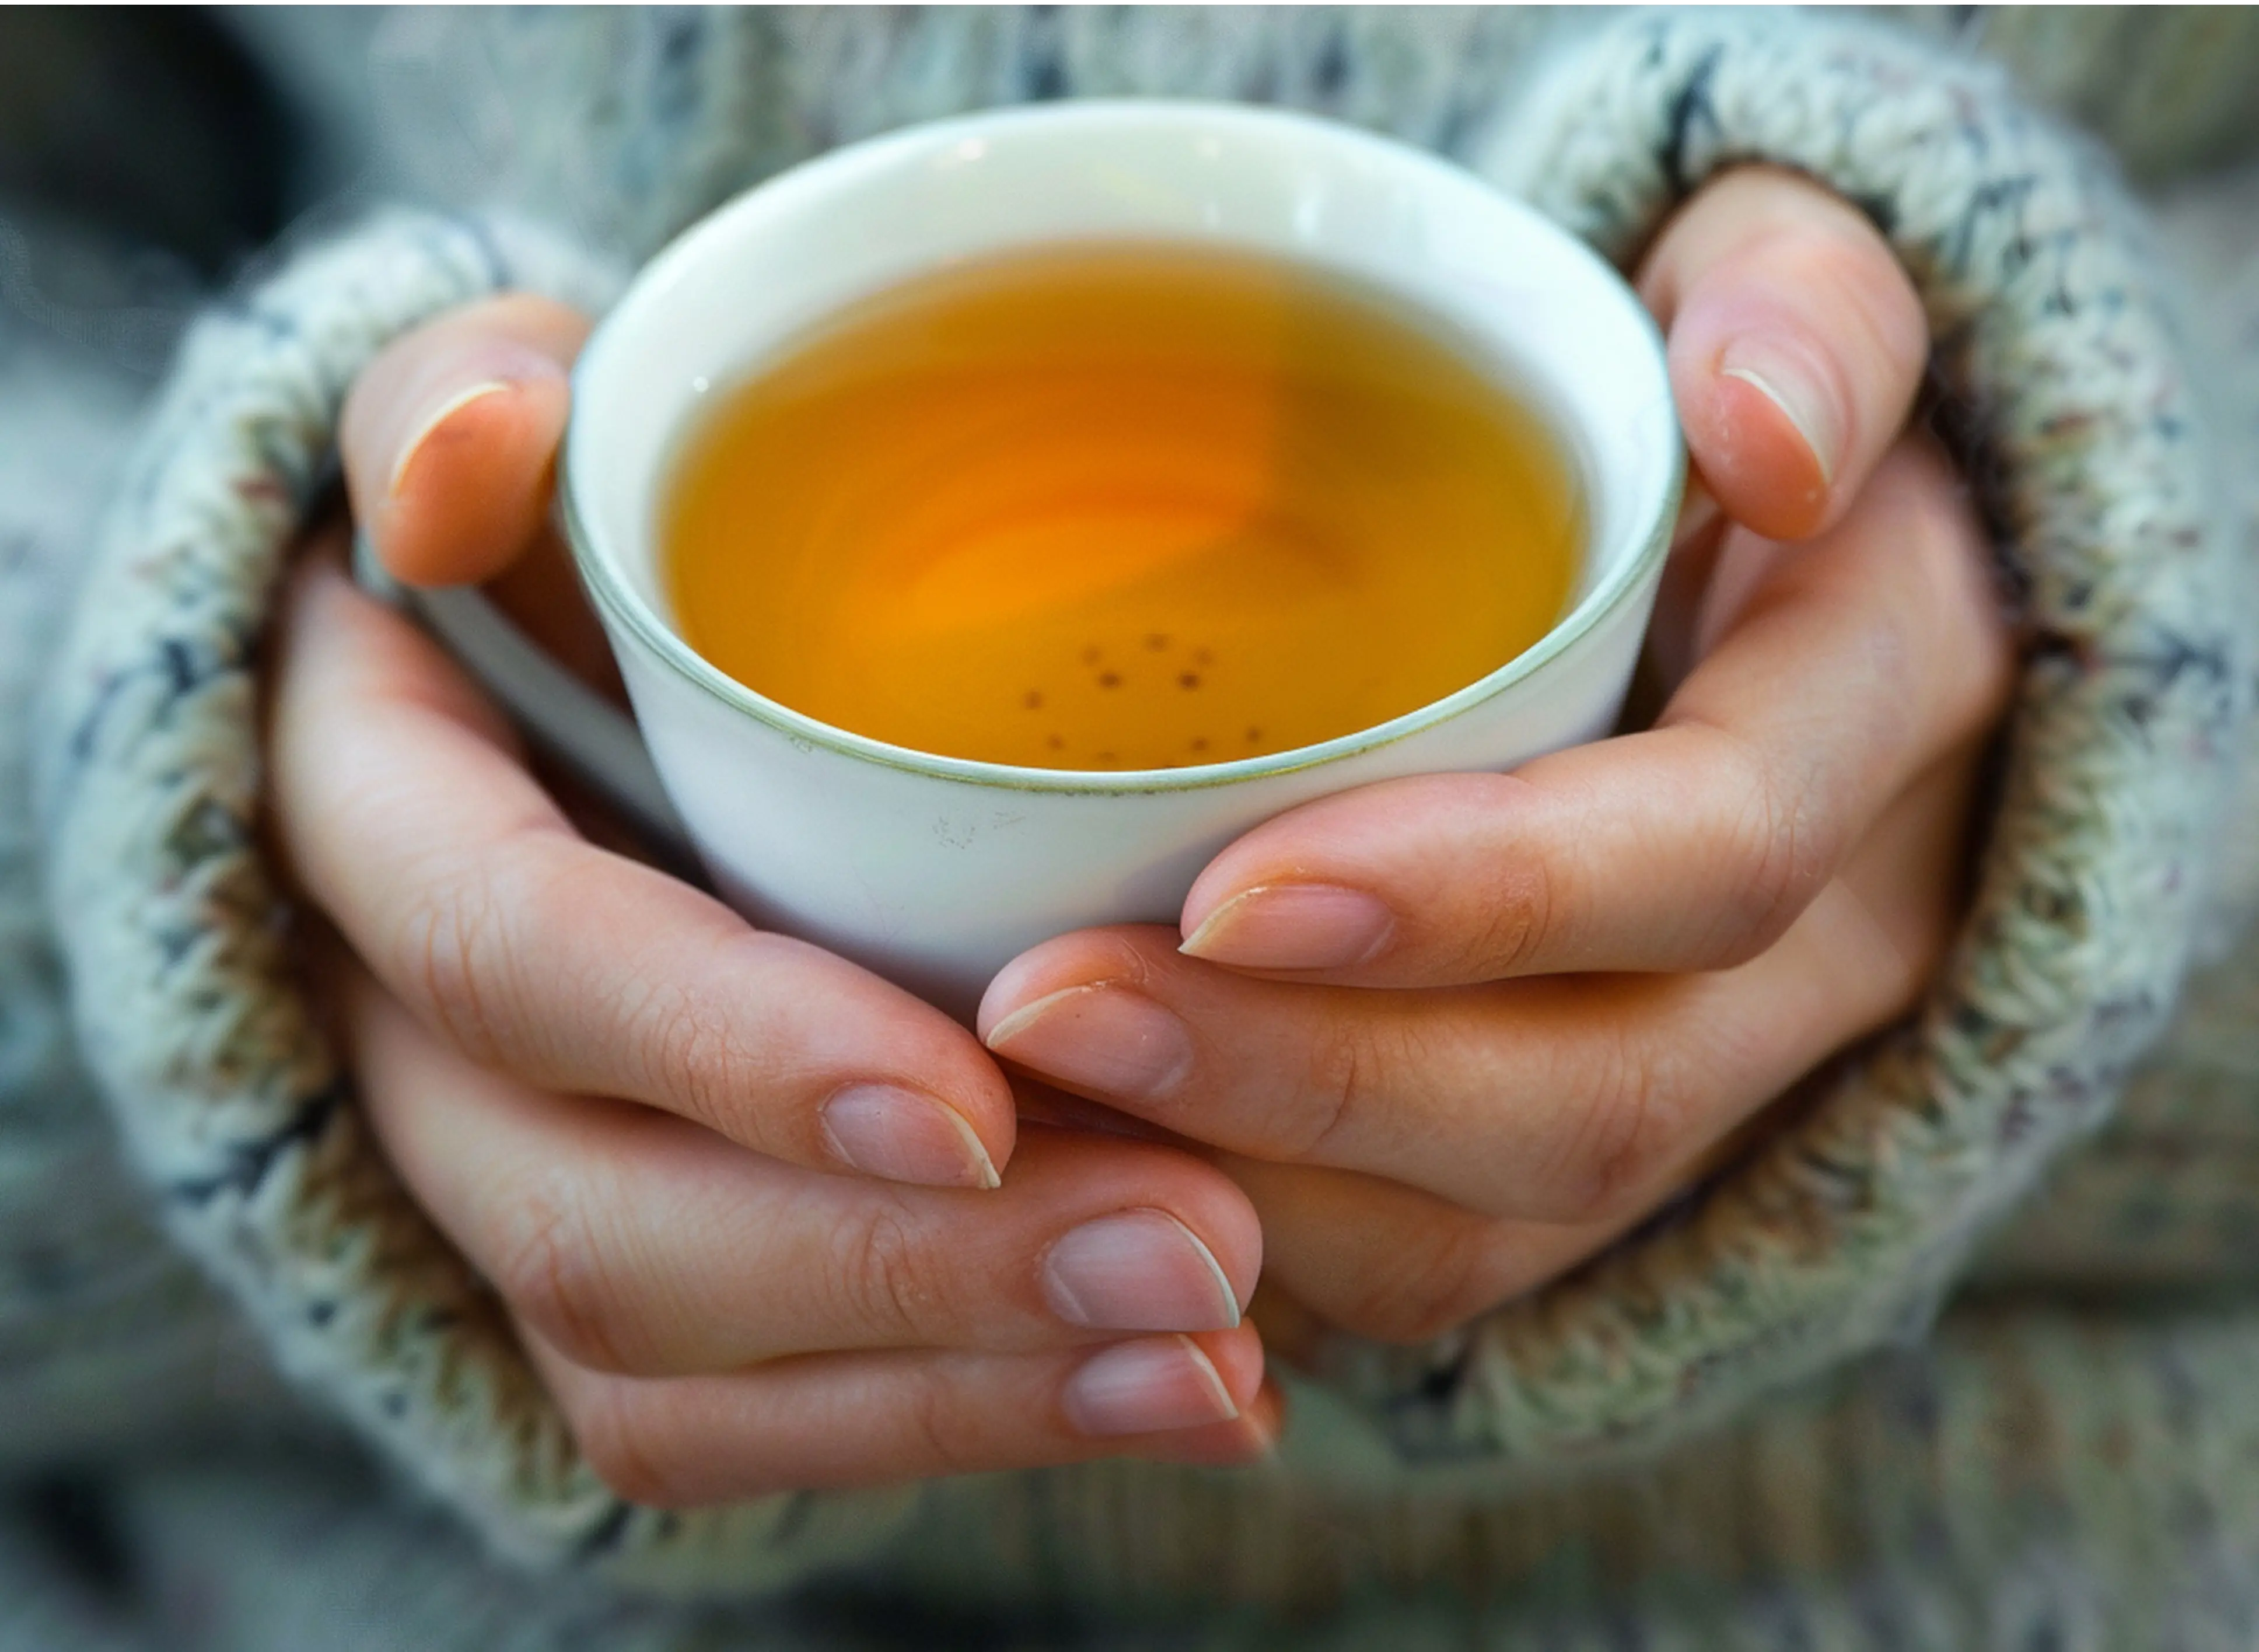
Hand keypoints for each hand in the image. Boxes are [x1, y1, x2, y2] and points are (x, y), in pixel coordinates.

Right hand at [267, 297, 1278, 1504]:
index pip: (509, 950)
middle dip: (895, 1262)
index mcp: (370, 812)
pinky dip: (949, 1423)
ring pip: (670, 1361)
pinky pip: (735, 1429)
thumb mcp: (522, 421)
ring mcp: (499, 1186)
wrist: (568, 704)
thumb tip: (467, 467)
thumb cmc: (584, 539)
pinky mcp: (613, 1289)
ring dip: (956, 1376)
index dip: (721, 1042)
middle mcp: (402, 1039)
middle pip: (597, 1216)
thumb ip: (467, 403)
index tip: (972, 1099)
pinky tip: (1165, 1390)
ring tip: (1215, 1348)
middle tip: (1194, 1243)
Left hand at [977, 168, 2016, 1346]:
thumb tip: (1763, 434)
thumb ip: (1805, 311)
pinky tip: (1096, 1164)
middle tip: (1044, 1013)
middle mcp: (1836, 940)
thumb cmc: (1726, 397)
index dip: (1483, 897)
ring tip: (1031, 1106)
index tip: (1225, 886)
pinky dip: (1266, 1242)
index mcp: (1884, 713)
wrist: (1779, 579)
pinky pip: (1444, 1264)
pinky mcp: (1607, 1145)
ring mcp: (1725, 1074)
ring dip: (1262, 1194)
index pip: (1715, 851)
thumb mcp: (1792, 282)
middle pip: (1592, 1095)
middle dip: (1308, 1081)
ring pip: (1508, 1228)